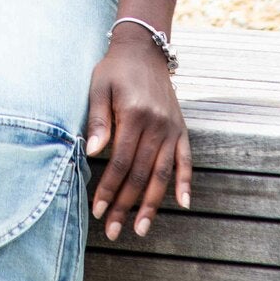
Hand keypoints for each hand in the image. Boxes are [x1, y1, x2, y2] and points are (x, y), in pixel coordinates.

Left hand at [84, 35, 191, 239]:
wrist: (143, 49)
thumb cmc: (115, 70)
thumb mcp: (99, 87)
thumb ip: (98, 120)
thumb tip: (93, 152)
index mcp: (133, 114)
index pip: (119, 162)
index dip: (108, 189)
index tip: (97, 210)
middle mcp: (156, 124)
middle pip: (139, 173)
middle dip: (125, 205)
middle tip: (112, 230)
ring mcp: (171, 128)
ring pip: (161, 173)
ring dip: (151, 204)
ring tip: (140, 229)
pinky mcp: (181, 128)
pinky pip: (186, 160)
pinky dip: (186, 182)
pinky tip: (182, 204)